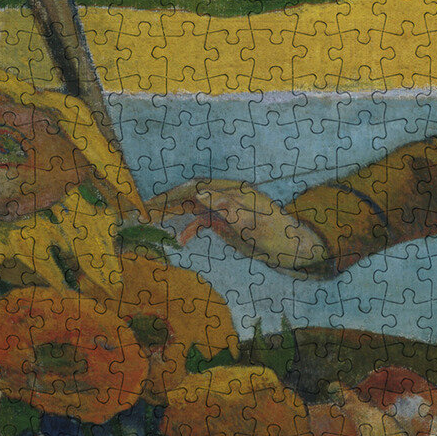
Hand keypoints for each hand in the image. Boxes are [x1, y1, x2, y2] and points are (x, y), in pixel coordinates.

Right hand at [147, 179, 331, 275]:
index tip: (152, 204)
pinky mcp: (226, 222)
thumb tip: (198, 192)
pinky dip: (189, 228)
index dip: (173, 194)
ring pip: (192, 207)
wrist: (294, 248)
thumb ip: (224, 206)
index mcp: (232, 191)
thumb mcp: (252, 222)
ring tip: (149, 221)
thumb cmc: (277, 234)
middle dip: (166, 201)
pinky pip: (201, 221)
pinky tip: (182, 241)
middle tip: (141, 211)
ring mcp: (225, 209)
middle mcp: (225, 196)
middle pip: (190, 194)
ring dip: (172, 213)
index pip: (195, 187)